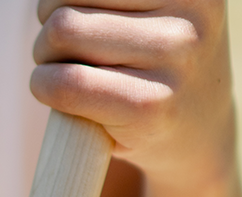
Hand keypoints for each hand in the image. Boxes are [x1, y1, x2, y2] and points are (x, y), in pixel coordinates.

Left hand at [31, 1, 236, 191]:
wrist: (197, 139)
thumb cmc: (159, 68)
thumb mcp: (157, 12)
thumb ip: (114, 2)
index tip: (72, 14)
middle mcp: (189, 11)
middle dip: (50, 20)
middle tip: (59, 47)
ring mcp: (173, 58)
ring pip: (63, 30)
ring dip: (44, 52)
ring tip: (59, 69)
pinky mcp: (149, 107)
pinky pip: (68, 83)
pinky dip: (44, 84)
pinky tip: (51, 90)